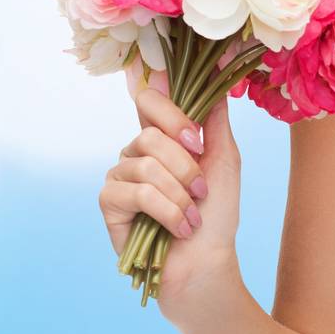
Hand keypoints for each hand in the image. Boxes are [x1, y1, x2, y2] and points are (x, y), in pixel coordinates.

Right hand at [98, 59, 242, 309]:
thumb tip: (213, 69)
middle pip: (151, 133)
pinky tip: (178, 230)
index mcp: (161, 136)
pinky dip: (167, 211)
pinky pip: (137, 192)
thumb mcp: (224, 158)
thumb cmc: (218, 215)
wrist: (207, 264)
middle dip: (186, 166)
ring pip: (146, 163)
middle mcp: (135, 151)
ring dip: (180, 195)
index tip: (196, 140)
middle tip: (202, 190)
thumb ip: (213, 117)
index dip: (171, 111)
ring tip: (193, 216)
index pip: (149, 99)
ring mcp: (120, 176)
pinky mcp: (109, 203)